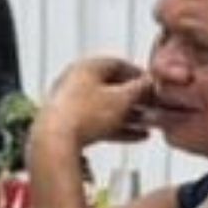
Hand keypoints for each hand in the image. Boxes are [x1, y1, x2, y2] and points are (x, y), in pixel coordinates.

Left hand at [32, 56, 156, 158]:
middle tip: (154, 106)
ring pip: (105, 107)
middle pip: (111, 87)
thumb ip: (142, 88)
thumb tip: (153, 83)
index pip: (118, 64)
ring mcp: (67, 105)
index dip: (139, 74)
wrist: (54, 144)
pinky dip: (116, 128)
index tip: (154, 84)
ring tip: (149, 123)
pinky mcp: (65, 126)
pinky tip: (136, 136)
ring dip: (129, 115)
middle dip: (135, 98)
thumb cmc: (85, 115)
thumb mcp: (123, 98)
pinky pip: (96, 123)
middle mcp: (73, 82)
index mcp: (85, 67)